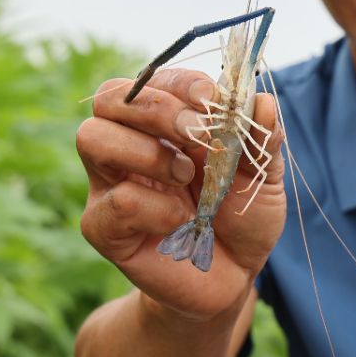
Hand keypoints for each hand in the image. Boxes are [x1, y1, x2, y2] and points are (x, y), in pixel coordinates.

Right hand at [77, 69, 285, 321]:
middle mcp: (129, 144)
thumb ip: (262, 137)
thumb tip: (262, 100)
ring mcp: (110, 184)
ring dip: (146, 151)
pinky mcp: (103, 227)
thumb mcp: (263, 175)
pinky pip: (114, 202)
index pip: (153, 80)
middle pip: (109, 98)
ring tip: (186, 177)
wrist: (231, 277)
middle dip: (157, 108)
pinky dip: (155, 207)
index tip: (214, 102)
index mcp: (164, 122)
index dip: (182, 84)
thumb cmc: (241, 216)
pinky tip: (181, 221)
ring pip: (92, 137)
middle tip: (198, 136)